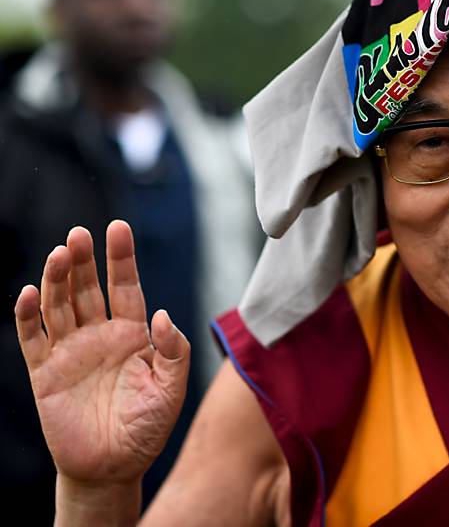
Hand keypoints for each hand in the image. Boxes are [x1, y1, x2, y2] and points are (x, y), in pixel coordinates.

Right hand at [14, 222, 189, 507]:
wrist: (114, 467)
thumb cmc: (147, 427)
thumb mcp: (172, 388)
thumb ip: (173, 350)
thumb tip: (162, 314)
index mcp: (132, 335)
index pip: (126, 287)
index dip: (122, 259)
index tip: (118, 228)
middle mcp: (99, 336)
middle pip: (89, 289)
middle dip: (85, 261)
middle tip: (79, 234)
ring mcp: (71, 352)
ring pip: (59, 306)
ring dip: (57, 279)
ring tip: (60, 253)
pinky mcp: (45, 373)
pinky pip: (33, 338)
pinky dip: (28, 315)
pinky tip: (29, 293)